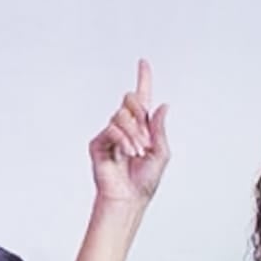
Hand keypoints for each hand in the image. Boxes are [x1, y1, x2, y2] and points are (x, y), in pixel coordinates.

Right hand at [88, 63, 170, 213]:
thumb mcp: (161, 152)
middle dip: (141, 114)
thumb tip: (162, 105)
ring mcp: (110, 133)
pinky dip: (123, 139)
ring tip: (138, 152)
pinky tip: (127, 153)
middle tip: (146, 140)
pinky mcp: (98, 143)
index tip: (143, 62)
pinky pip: (112, 128)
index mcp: (141, 127)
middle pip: (131, 100)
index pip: (142, 98)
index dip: (143, 79)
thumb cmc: (145, 180)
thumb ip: (160, 129)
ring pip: (122, 115)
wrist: (129, 198)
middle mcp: (124, 126)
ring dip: (134, 134)